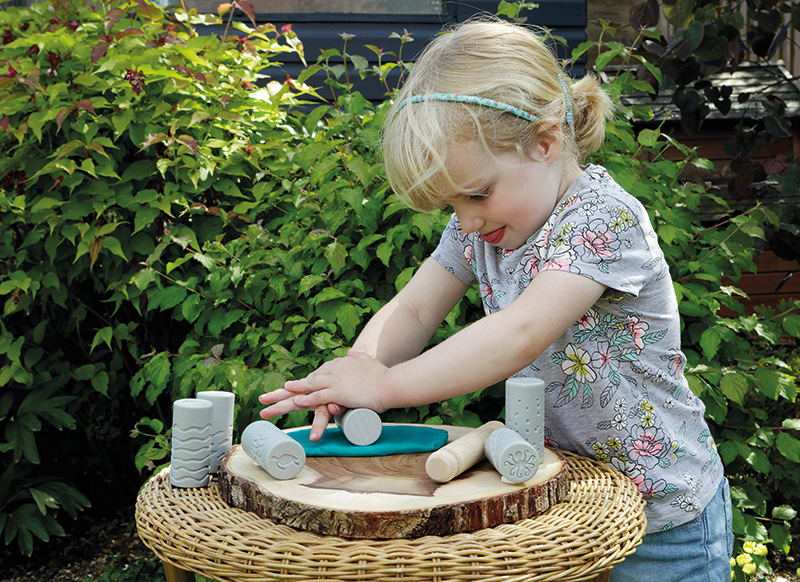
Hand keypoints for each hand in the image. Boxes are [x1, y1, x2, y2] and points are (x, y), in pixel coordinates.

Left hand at [259, 350, 389, 439]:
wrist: (392, 383)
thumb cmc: (383, 376)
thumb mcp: (368, 363)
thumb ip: (359, 358)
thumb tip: (351, 353)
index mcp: (338, 365)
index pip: (314, 375)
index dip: (298, 385)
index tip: (285, 391)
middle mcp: (333, 371)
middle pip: (303, 382)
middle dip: (280, 392)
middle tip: (263, 399)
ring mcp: (335, 381)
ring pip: (305, 390)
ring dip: (284, 399)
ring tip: (267, 405)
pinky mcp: (339, 391)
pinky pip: (319, 396)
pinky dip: (305, 399)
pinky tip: (294, 402)